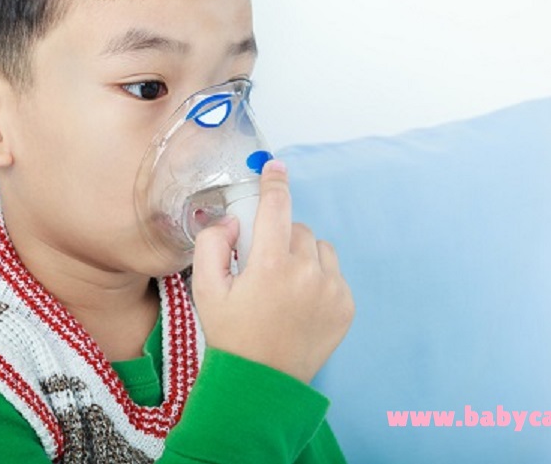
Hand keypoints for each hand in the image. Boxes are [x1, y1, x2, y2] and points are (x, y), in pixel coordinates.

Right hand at [191, 160, 354, 383]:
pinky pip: (333, 273)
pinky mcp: (346, 305)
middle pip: (297, 228)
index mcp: (270, 265)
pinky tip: (299, 302)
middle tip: (262, 265)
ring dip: (302, 256)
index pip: (276, 206)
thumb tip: (233, 221)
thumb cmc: (232, 335)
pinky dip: (318, 278)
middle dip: (279, 238)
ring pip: (319, 248)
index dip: (274, 182)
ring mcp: (331, 289)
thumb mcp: (205, 288)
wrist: (262, 383)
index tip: (274, 167)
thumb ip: (213, 243)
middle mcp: (306, 273)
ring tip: (283, 286)